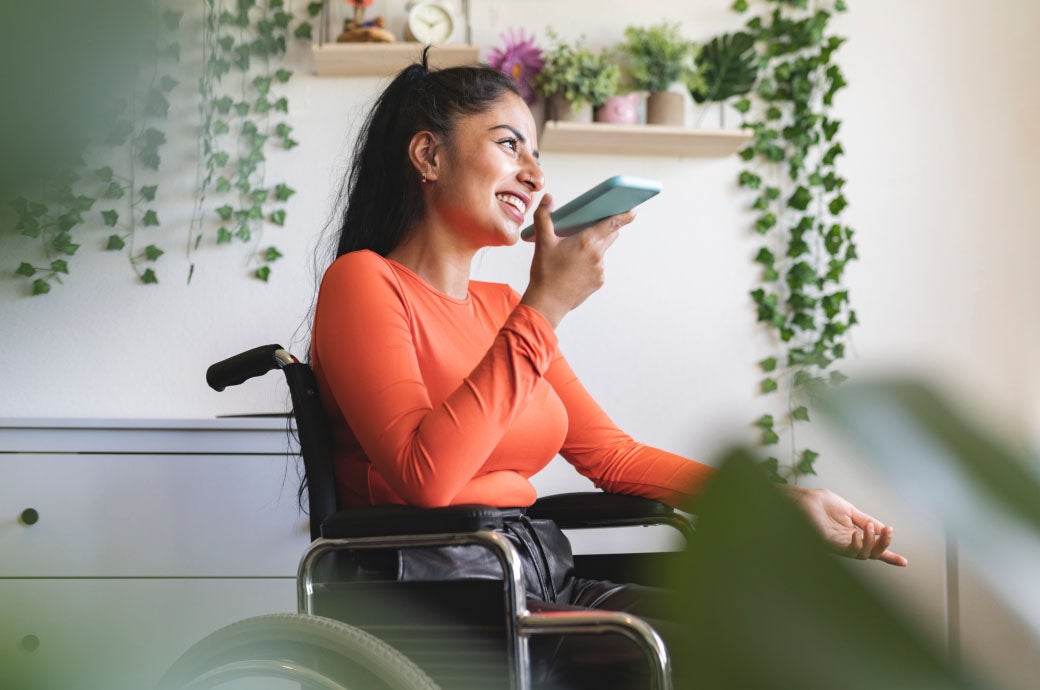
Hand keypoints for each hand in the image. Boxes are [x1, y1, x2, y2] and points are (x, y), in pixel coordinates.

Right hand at [520, 194, 634, 327]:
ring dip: (593, 248)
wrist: (548, 303)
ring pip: (602, 252)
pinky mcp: (599, 281)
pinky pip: (598, 267)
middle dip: (605, 228)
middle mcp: (597, 254)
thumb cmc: (545, 273)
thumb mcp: (542, 243)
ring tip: (572, 255)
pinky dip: (590, 264)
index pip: (612, 223)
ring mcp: (600, 269)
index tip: (634, 208)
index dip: (625, 214)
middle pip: (610, 235)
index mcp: (586, 241)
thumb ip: (544, 217)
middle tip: (593, 225)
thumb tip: (548, 199)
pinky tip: (574, 269)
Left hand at [783, 485, 908, 566]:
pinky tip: (856, 534)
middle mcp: (845, 544)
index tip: (905, 562)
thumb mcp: (849, 510)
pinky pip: (847, 551)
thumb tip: (883, 528)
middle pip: (871, 554)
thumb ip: (865, 520)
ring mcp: (836, 546)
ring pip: (862, 555)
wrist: (802, 497)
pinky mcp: (827, 544)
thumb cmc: (820, 503)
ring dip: (871, 542)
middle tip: (888, 531)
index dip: (888, 556)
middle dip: (884, 545)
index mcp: (852, 536)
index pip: (872, 549)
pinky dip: (856, 544)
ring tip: (870, 528)